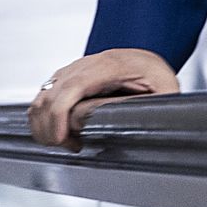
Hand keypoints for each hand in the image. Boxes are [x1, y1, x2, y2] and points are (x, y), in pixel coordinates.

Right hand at [28, 48, 178, 151]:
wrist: (150, 61)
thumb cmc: (156, 76)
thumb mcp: (163, 93)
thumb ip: (141, 106)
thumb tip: (117, 123)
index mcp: (112, 65)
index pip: (73, 86)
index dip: (60, 113)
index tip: (60, 138)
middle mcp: (89, 63)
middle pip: (52, 93)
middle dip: (52, 126)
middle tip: (70, 145)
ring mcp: (75, 68)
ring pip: (43, 95)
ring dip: (44, 124)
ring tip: (66, 141)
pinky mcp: (68, 77)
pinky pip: (45, 96)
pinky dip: (43, 117)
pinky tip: (59, 132)